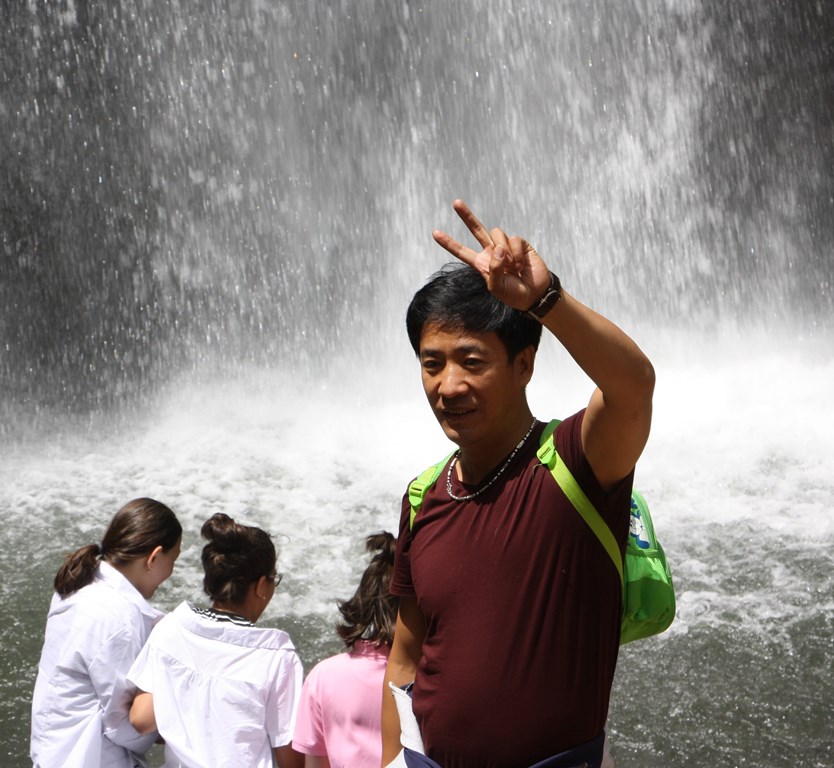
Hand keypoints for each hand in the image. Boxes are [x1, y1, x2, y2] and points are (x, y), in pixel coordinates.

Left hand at [432, 199, 552, 310]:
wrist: (534, 293)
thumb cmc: (513, 294)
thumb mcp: (497, 287)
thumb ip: (494, 268)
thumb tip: (498, 247)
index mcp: (481, 263)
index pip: (461, 251)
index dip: (449, 243)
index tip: (435, 233)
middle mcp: (491, 252)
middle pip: (476, 229)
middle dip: (466, 216)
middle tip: (456, 202)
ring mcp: (505, 246)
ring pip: (496, 233)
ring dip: (503, 250)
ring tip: (512, 267)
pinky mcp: (520, 243)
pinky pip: (514, 239)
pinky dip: (516, 252)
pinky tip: (520, 264)